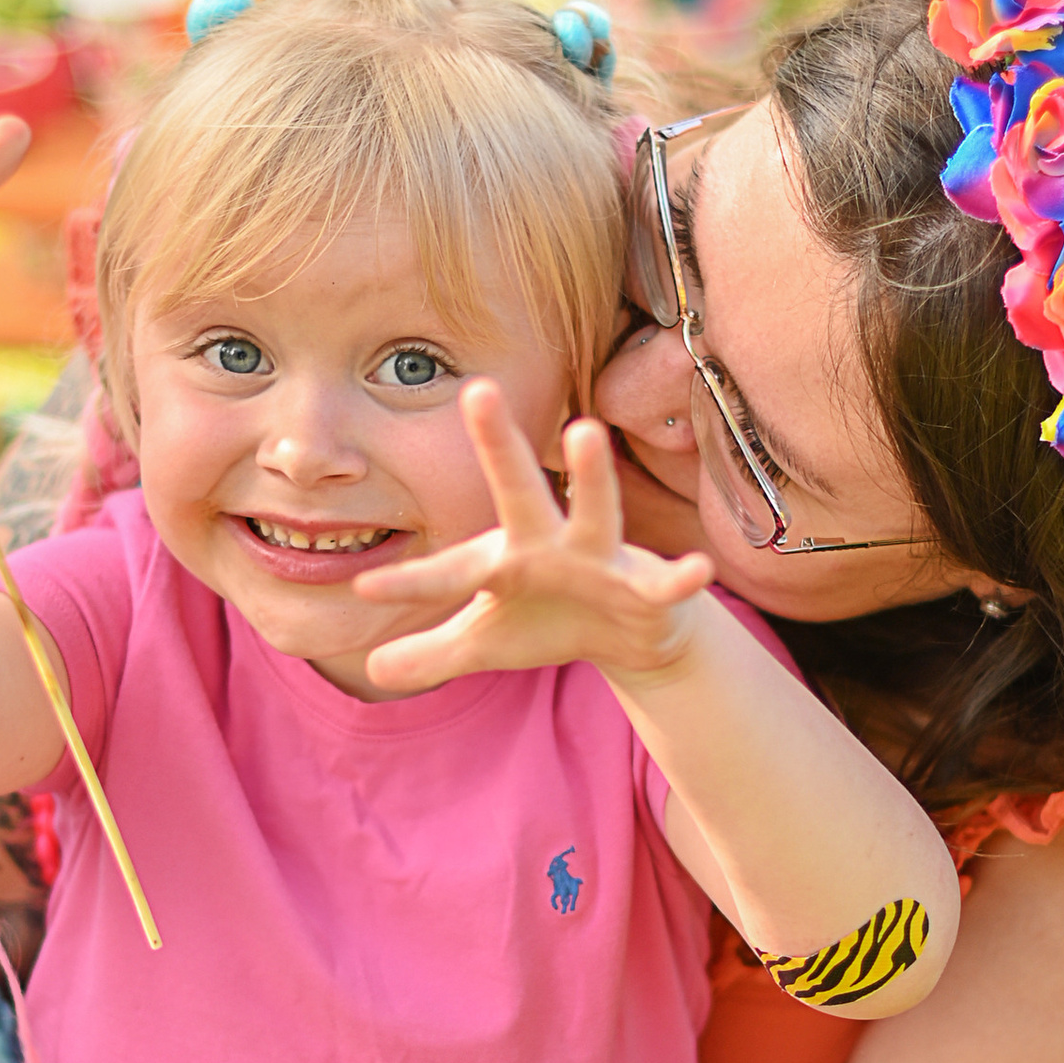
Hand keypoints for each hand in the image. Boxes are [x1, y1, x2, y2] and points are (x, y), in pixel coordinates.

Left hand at [355, 386, 711, 694]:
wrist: (628, 635)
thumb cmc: (548, 621)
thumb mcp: (487, 644)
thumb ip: (435, 653)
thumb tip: (376, 672)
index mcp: (503, 560)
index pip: (450, 571)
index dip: (412, 582)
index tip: (366, 587)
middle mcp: (548, 545)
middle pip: (519, 491)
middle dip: (498, 446)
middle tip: (476, 389)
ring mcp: (600, 559)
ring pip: (596, 512)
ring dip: (592, 476)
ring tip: (583, 431)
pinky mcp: (647, 586)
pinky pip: (666, 582)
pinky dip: (681, 578)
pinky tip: (697, 570)